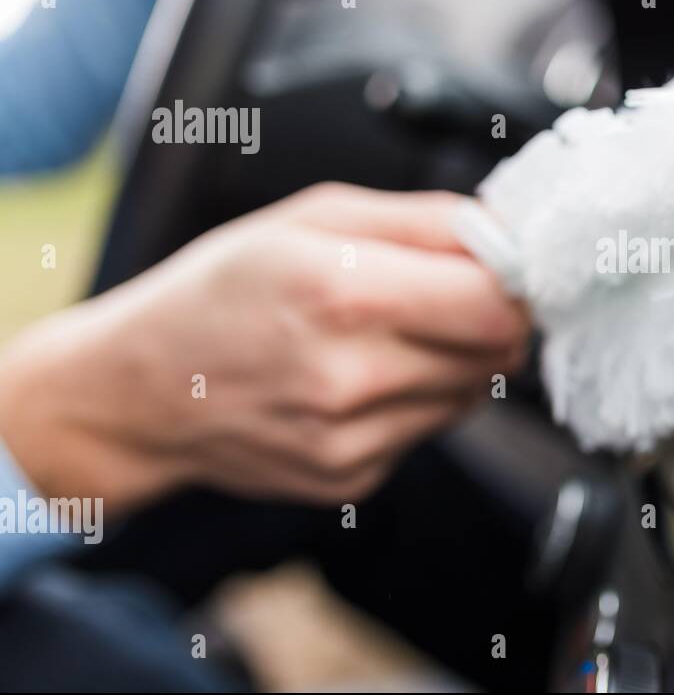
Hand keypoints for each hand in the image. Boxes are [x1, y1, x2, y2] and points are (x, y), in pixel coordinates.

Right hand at [0, 183, 527, 512]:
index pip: (496, 303)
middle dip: (492, 317)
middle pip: (498, 352)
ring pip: (472, 392)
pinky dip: (417, 397)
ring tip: (391, 334)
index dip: (513, 281)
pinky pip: (431, 428)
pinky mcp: (352, 477)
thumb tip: (508, 230)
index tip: (501, 266)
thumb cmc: (221, 289)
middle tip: (452, 294)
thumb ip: (426, 220)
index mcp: (341, 292)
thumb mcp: (315, 217)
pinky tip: (362, 377)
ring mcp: (351, 439)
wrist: (138, 390)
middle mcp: (349, 377)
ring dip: (456, 358)